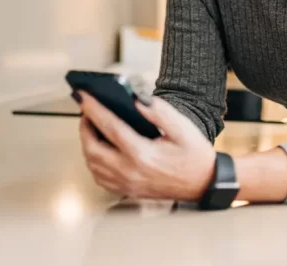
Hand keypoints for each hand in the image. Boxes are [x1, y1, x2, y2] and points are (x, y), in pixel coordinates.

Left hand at [77, 92, 216, 201]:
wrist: (203, 183)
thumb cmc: (194, 155)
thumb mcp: (182, 127)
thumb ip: (159, 111)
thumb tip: (136, 99)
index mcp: (143, 154)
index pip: (110, 127)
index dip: (94, 109)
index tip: (83, 95)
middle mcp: (130, 172)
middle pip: (93, 148)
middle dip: (85, 126)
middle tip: (86, 109)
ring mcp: (127, 184)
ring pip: (93, 164)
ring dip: (87, 143)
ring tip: (90, 125)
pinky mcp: (127, 191)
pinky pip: (100, 177)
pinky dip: (93, 161)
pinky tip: (98, 148)